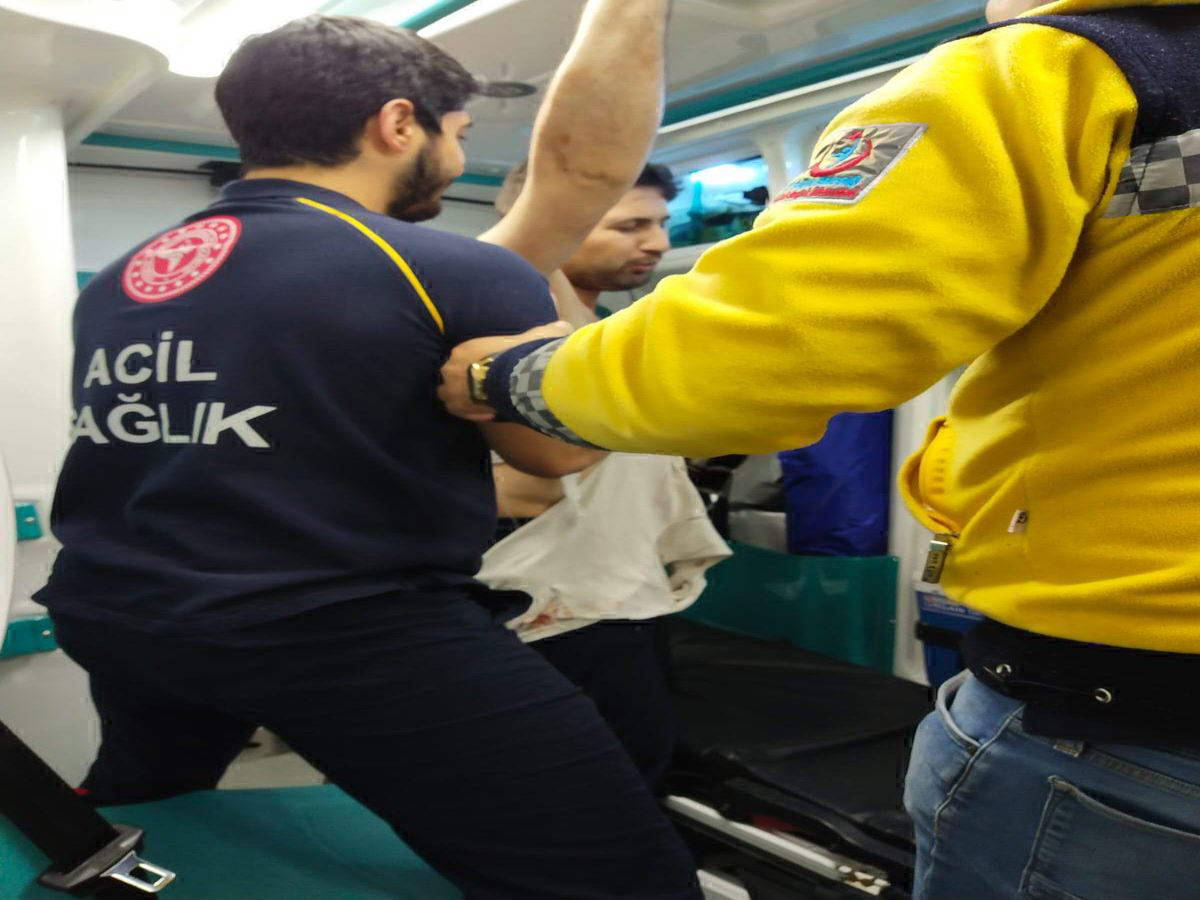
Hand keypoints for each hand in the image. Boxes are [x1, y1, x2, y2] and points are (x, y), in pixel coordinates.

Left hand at [438, 321, 570, 421]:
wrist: (514, 382)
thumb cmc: (520, 357)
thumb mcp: (534, 337)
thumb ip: (545, 332)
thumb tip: (563, 325)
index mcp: (463, 349)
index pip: (461, 357)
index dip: (472, 365)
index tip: (485, 371)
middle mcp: (450, 367)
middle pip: (452, 374)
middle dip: (463, 380)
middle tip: (481, 387)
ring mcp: (450, 388)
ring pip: (449, 393)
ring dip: (461, 397)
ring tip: (479, 401)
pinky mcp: (456, 407)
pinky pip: (457, 411)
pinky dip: (468, 412)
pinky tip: (483, 412)